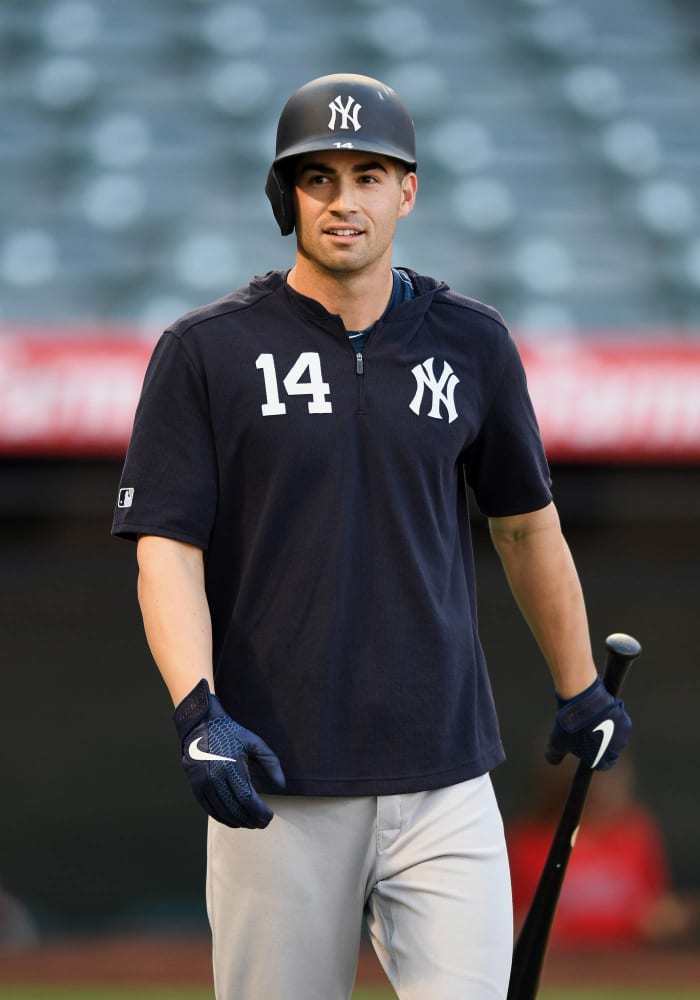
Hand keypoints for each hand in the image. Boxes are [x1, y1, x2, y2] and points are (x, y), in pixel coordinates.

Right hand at [173, 679, 284, 827]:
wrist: (201, 725)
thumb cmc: (230, 734)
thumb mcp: (255, 742)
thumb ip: (271, 763)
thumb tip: (281, 785)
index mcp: (231, 766)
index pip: (247, 798)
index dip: (259, 812)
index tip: (270, 817)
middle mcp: (215, 777)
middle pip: (234, 808)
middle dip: (250, 820)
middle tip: (262, 824)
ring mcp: (202, 783)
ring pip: (221, 812)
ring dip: (237, 822)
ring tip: (250, 823)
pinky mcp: (195, 786)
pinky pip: (209, 809)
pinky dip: (222, 817)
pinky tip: (233, 820)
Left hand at [546, 676, 630, 769]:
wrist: (583, 701)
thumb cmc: (570, 724)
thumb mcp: (557, 742)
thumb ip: (555, 755)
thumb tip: (552, 760)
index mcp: (603, 760)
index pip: (601, 765)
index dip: (592, 757)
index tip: (584, 748)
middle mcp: (617, 752)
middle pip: (609, 751)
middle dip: (599, 744)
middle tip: (585, 732)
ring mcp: (623, 736)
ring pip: (614, 737)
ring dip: (605, 731)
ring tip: (590, 721)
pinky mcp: (626, 721)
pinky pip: (617, 724)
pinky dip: (610, 720)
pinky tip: (598, 713)